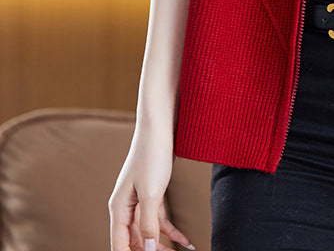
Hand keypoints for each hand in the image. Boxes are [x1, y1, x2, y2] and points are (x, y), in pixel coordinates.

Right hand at [108, 122, 193, 250]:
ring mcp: (140, 199)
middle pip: (134, 241)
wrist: (161, 125)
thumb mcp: (152, 193)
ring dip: (163, 245)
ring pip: (147, 232)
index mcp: (118, 208)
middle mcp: (126, 206)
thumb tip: (147, 249)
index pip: (119, 245)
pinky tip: (186, 240)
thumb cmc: (152, 155)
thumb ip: (147, 223)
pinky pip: (159, 219)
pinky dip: (171, 230)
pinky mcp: (154, 192)